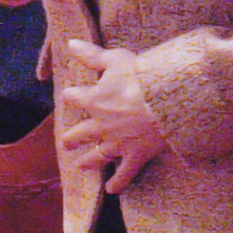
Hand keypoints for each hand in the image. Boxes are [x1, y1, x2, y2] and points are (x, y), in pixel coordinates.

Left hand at [60, 39, 166, 193]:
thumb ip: (91, 55)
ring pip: (97, 156)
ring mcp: (118, 143)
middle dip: (72, 138)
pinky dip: (117, 182)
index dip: (72, 95)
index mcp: (94, 100)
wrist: (166, 101)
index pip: (73, 98)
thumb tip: (70, 43)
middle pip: (79, 133)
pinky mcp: (135, 155)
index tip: (70, 95)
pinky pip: (124, 174)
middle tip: (67, 142)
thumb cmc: (141, 76)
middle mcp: (101, 125)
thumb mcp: (114, 59)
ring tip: (80, 165)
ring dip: (88, 161)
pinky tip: (111, 188)